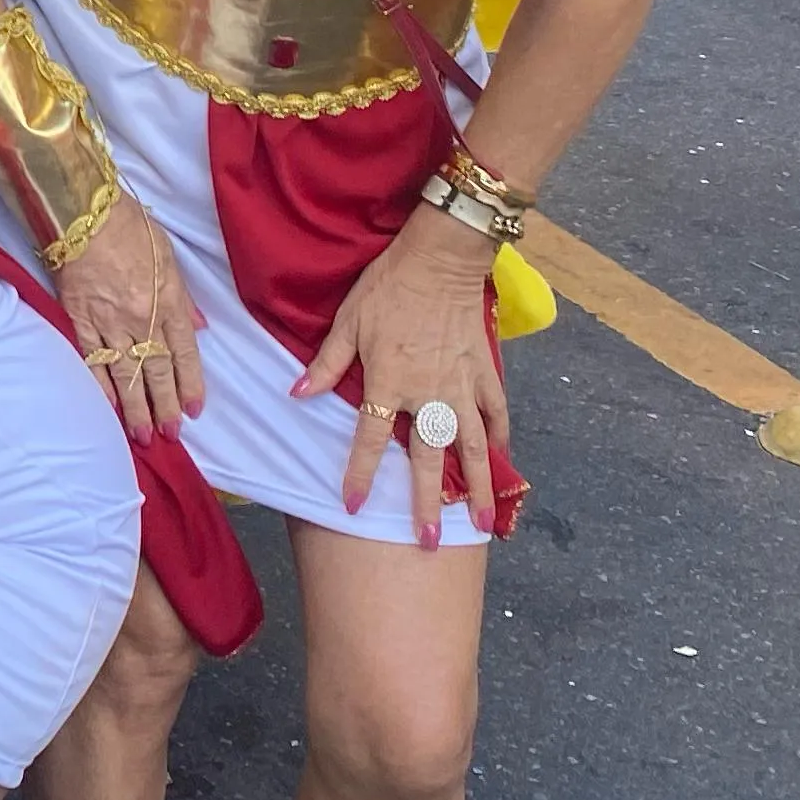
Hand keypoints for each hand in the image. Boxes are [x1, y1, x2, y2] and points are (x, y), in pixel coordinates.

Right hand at [53, 198, 204, 436]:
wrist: (83, 211)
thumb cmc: (128, 226)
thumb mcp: (168, 255)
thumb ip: (183, 296)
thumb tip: (197, 326)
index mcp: (168, 300)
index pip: (184, 354)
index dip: (190, 385)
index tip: (194, 410)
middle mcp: (142, 317)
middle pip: (157, 371)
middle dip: (165, 406)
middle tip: (169, 433)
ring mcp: (109, 321)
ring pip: (126, 373)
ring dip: (136, 408)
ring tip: (143, 435)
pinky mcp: (79, 318)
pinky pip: (92, 360)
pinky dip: (101, 386)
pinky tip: (108, 407)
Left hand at [306, 209, 508, 544]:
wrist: (441, 258)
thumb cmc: (388, 287)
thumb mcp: (348, 321)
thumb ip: (326, 363)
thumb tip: (297, 394)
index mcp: (389, 382)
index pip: (369, 439)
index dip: (359, 474)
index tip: (352, 507)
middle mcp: (428, 394)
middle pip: (427, 459)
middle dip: (427, 503)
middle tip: (430, 541)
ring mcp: (462, 387)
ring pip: (470, 447)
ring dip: (475, 487)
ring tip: (480, 523)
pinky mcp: (485, 373)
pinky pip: (496, 414)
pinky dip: (500, 439)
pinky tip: (502, 461)